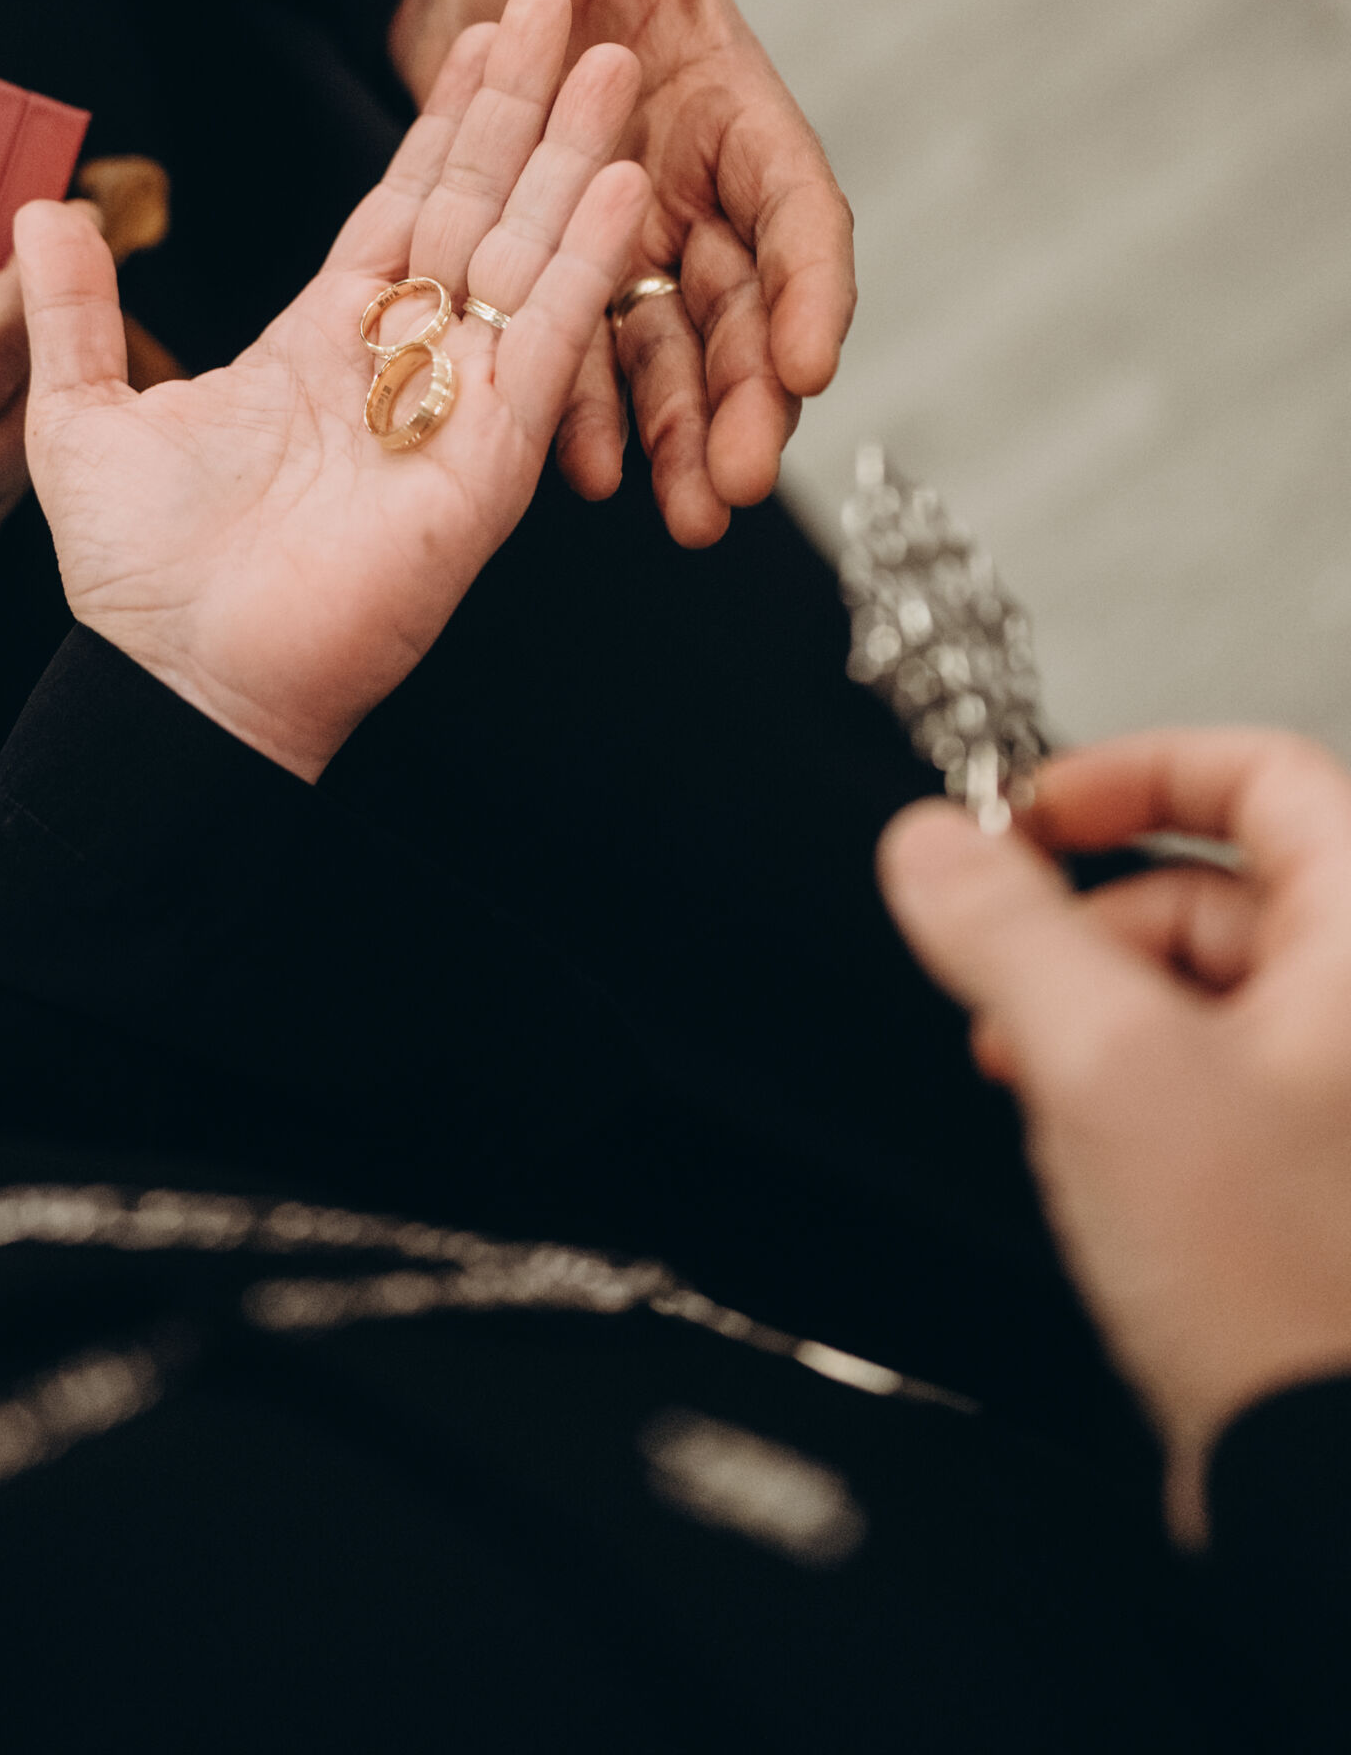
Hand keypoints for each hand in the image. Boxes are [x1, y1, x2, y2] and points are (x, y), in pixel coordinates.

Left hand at [17, 0, 648, 779]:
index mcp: (322, 344)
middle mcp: (404, 365)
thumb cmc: (141, 576)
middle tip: (567, 5)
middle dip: (524, 107)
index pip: (402, 202)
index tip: (482, 33)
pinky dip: (585, 264)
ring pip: (526, 255)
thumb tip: (45, 210)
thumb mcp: (84, 413)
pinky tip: (617, 181)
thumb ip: (76, 309)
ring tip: (615, 64)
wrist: (182, 680)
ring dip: (571, 158)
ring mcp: (458, 407)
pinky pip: (548, 345)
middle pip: (479, 206)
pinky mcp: (492, 461)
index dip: (443, 117)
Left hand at [388, 0, 853, 547]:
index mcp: (737, 114)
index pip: (798, 212)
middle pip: (746, 312)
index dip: (810, 288)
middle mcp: (701, 195)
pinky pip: (590, 358)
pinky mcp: (569, 275)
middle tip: (742, 484)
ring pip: (680, 357)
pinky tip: (588, 476)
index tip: (814, 361)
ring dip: (689, 435)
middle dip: (751, 399)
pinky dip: (596, 413)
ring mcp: (639, 245)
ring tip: (688, 518)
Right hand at [878, 732, 1350, 1541]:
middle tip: (1003, 941)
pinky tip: (1072, 1121)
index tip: (1035, 808)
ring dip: (1098, 995)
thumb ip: (1008, 931)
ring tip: (1022, 1051)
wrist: (1325, 1474)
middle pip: (1223, 880)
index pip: (1265, 772)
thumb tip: (933, 842)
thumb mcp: (1104, 1066)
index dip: (1136, 769)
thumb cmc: (1278, 1282)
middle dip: (1091, 909)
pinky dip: (1131, 1070)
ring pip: (1210, 979)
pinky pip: (1216, 1069)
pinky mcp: (1317, 1172)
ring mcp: (1345, 1092)